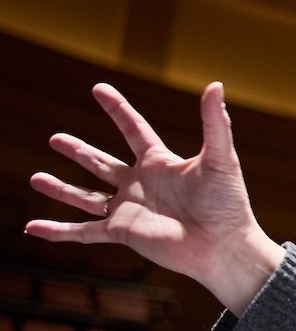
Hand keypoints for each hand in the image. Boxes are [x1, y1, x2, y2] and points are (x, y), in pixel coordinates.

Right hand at [25, 82, 283, 313]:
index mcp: (161, 163)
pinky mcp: (122, 232)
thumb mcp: (219, 158)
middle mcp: (141, 184)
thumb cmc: (228, 203)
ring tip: (36, 178)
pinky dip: (57, 231)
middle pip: (102, 163)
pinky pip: (82, 233)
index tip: (99, 89)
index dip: (117, 109)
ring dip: (61, 189)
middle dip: (79, 151)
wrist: (224, 246)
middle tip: (54, 138)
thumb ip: (214, 123)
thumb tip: (215, 85)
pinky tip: (32, 227)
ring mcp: (129, 209)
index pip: (134, 129)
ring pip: (86, 197)